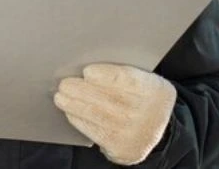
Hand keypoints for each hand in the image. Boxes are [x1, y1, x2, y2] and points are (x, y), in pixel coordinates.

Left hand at [54, 63, 177, 165]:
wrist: (153, 132)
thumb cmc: (141, 99)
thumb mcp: (145, 82)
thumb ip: (124, 74)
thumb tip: (89, 70)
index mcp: (156, 90)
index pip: (129, 80)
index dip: (105, 75)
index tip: (87, 71)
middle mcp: (149, 113)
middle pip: (110, 99)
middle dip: (82, 90)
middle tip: (65, 84)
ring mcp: (136, 133)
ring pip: (99, 116)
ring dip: (75, 105)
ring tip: (61, 97)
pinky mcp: (122, 148)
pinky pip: (96, 132)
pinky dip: (79, 120)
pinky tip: (70, 112)